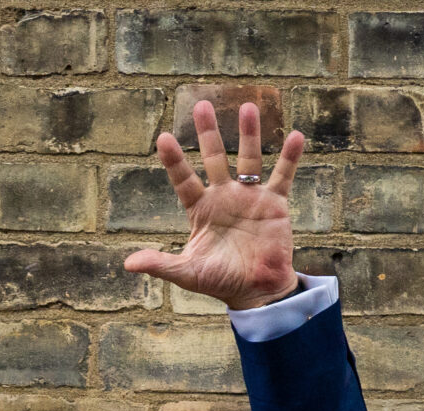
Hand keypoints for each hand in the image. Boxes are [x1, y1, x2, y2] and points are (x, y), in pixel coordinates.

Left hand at [123, 100, 304, 310]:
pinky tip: (296, 136)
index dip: (174, 161)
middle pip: (214, 158)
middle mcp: (224, 197)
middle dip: (208, 133)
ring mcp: (250, 198)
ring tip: (248, 107)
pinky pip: (283, 176)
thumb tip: (127, 264)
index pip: (183, 180)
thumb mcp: (187, 273)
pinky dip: (290, 157)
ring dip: (249, 134)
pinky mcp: (275, 204)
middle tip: (202, 105)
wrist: (256, 292)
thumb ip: (160, 264)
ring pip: (249, 159)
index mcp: (201, 211)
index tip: (163, 138)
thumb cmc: (220, 282)